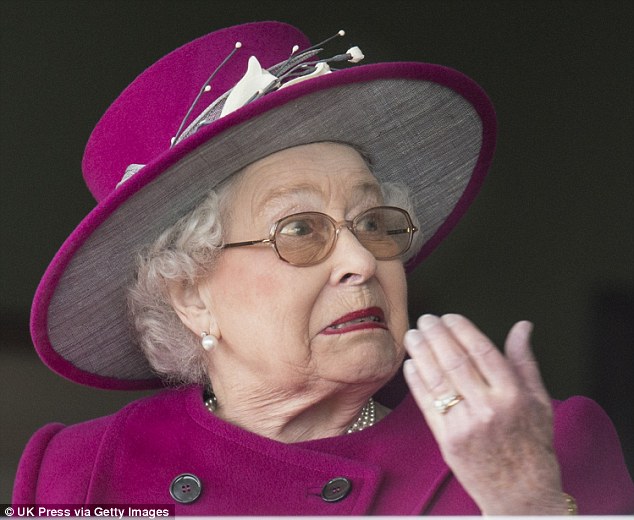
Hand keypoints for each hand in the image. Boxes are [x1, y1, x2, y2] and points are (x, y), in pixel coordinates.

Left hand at [403, 314, 567, 514]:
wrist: (522, 494)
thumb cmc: (532, 446)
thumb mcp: (539, 401)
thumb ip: (525, 361)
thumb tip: (522, 327)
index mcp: (512, 395)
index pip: (481, 351)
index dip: (462, 330)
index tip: (449, 317)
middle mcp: (488, 408)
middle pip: (455, 361)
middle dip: (436, 335)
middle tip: (425, 319)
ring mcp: (465, 425)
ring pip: (437, 380)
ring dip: (421, 353)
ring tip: (412, 336)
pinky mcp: (447, 440)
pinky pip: (428, 404)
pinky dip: (417, 382)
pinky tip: (411, 365)